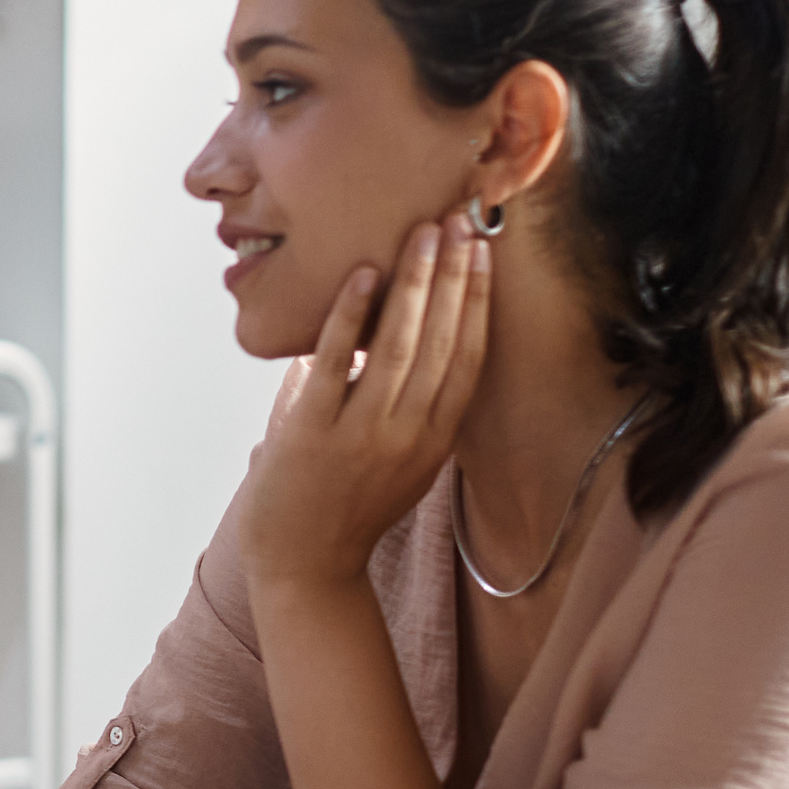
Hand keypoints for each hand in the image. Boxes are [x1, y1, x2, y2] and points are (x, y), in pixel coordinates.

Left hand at [238, 212, 490, 592]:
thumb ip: (408, 409)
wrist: (305, 568)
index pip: (470, 357)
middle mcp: (410, 435)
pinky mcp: (314, 433)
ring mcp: (364, 434)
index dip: (479, 301)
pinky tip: (363, 275)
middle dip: (454, 277)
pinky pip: (337, 363)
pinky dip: (352, 316)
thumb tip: (398, 344)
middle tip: (457, 220)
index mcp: (436, 439)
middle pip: (445, 342)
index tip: (482, 252)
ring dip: (414, 285)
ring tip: (421, 233)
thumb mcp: (400, 462)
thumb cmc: (346, 509)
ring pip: (402, 347)